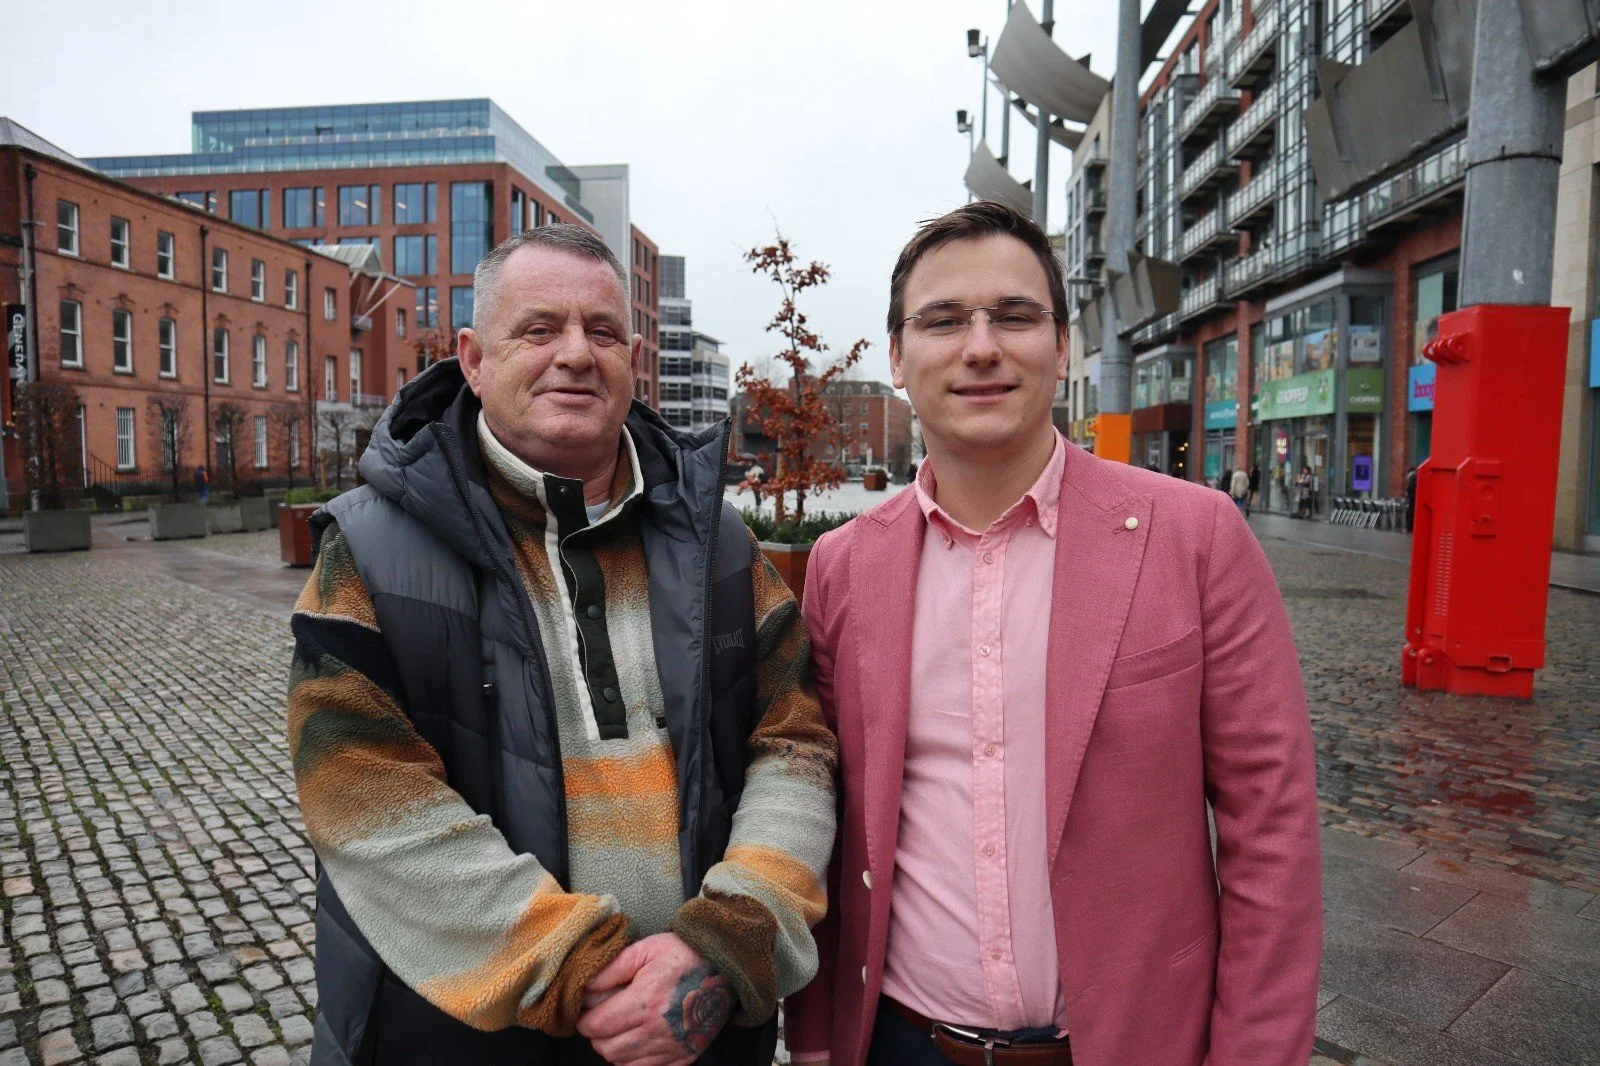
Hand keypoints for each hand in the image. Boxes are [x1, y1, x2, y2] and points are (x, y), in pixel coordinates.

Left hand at [577, 932, 731, 1065]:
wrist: (726, 967)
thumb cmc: (684, 954)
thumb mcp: (646, 949)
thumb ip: (612, 968)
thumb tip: (584, 987)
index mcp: (645, 1000)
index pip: (597, 1025)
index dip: (584, 1020)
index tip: (585, 1012)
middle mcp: (657, 1029)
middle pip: (607, 1049)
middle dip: (597, 1036)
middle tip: (601, 1020)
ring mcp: (672, 1046)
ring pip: (623, 1063)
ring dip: (614, 1049)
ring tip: (620, 1029)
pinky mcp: (685, 1056)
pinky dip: (635, 1060)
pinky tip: (639, 1040)